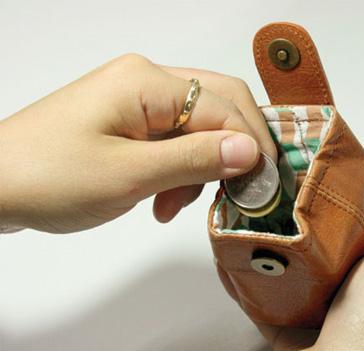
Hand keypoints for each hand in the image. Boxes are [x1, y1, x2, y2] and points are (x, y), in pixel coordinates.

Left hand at [0, 54, 275, 232]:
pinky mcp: (126, 123)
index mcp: (147, 82)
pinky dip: (177, 171)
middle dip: (229, 152)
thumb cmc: (51, 178)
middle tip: (233, 191)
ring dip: (198, 169)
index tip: (263, 186)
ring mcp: (135, 101)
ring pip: (194, 129)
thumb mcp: (130, 175)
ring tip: (173, 207)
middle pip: (216, 107)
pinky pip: (170, 141)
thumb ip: (193, 160)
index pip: (224, 106)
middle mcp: (145, 81)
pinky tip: (161, 200)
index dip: (252, 145)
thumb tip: (249, 151)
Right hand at [256, 186, 363, 350]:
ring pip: (284, 279)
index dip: (332, 215)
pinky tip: (228, 266)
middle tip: (271, 208)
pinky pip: (259, 304)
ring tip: (247, 230)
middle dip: (292, 234)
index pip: (350, 239)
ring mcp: (313, 318)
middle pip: (312, 258)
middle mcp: (343, 299)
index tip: (310, 192)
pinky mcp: (285, 334)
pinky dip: (242, 286)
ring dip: (264, 257)